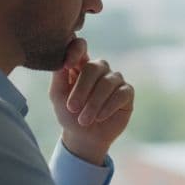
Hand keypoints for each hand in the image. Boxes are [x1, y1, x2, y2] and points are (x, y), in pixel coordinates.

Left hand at [50, 38, 134, 163]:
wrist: (84, 137)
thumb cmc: (69, 114)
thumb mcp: (58, 95)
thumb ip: (58, 75)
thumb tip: (63, 59)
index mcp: (81, 64)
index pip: (81, 47)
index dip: (76, 50)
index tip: (68, 65)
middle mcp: (99, 69)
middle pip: (94, 67)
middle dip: (82, 89)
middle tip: (72, 108)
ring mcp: (115, 79)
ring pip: (107, 82)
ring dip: (94, 103)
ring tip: (84, 120)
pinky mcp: (127, 92)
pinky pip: (121, 93)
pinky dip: (108, 106)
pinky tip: (99, 117)